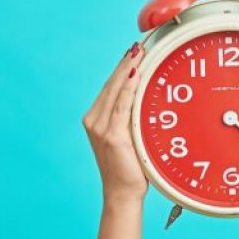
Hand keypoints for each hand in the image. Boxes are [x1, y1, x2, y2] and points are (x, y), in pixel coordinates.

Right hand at [82, 42, 147, 204]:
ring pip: (115, 91)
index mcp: (94, 119)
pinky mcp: (112, 135)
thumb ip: (129, 117)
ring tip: (139, 53)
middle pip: (111, 84)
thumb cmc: (129, 167)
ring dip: (128, 69)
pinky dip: (129, 88)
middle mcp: (93, 121)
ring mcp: (100, 128)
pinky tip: (136, 74)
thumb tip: (145, 97)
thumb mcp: (127, 137)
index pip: (109, 87)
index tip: (133, 52)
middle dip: (125, 63)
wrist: (122, 193)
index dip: (121, 68)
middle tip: (138, 46)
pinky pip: (122, 105)